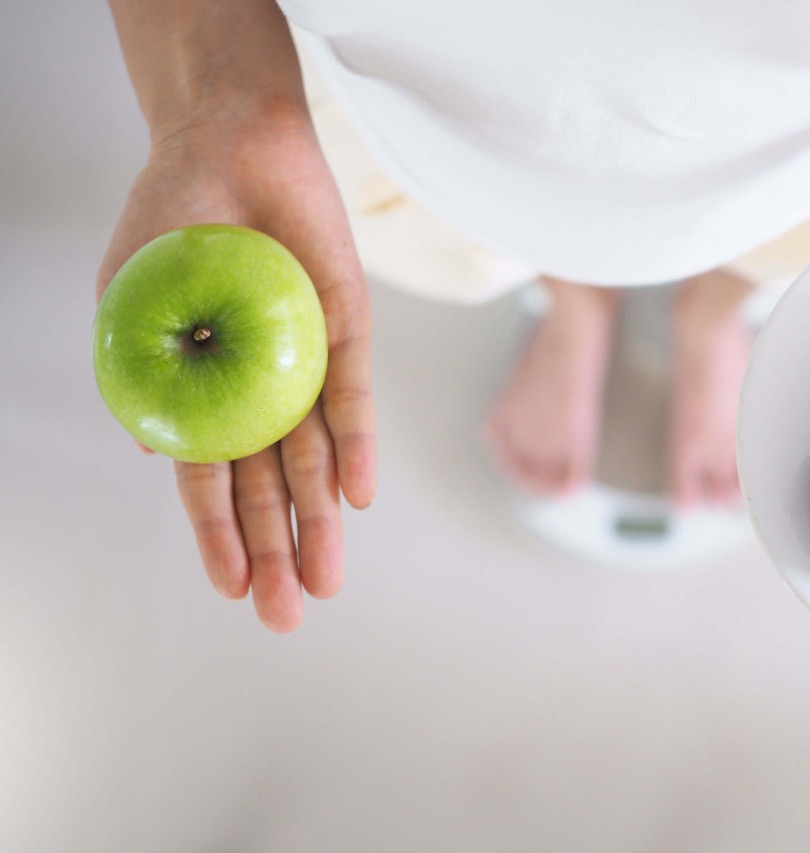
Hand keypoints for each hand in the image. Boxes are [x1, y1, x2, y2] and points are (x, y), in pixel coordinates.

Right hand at [96, 108, 375, 630]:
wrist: (222, 142)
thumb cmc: (169, 222)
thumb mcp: (133, 306)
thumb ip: (142, 378)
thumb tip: (157, 459)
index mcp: (208, 395)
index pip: (214, 482)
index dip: (221, 537)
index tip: (231, 592)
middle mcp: (262, 390)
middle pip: (272, 486)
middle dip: (278, 552)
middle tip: (285, 617)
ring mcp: (307, 364)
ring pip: (316, 457)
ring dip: (321, 519)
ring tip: (325, 581)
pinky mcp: (348, 328)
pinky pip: (353, 394)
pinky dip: (355, 444)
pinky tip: (357, 497)